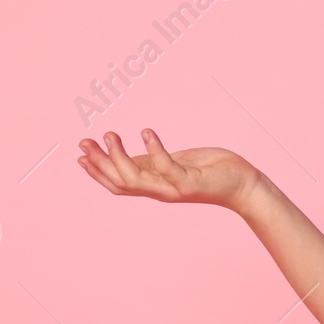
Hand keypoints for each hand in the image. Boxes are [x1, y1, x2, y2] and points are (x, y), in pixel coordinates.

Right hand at [76, 129, 261, 212]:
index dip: (97, 173)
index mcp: (155, 186)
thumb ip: (151, 163)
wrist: (243, 184)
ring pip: (136, 178)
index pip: (118, 184)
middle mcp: (160, 191)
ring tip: (109, 134)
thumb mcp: (175, 164)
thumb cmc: (210, 171)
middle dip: (99, 164)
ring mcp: (174, 189)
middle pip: (120, 182)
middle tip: (85, 142)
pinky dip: (154, 149)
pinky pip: (167, 166)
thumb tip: (126, 155)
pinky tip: (146, 131)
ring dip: (119, 156)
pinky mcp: (191, 182)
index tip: (79, 155)